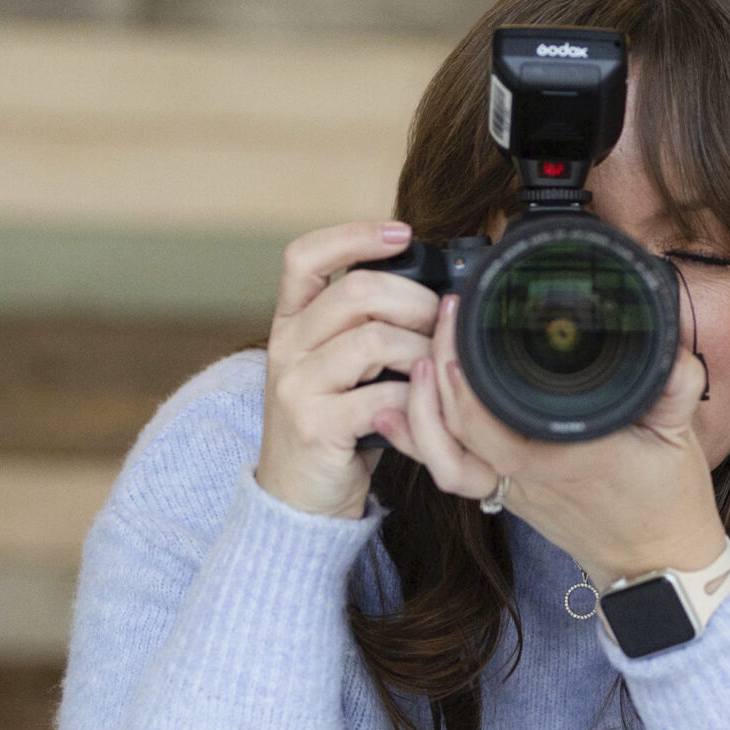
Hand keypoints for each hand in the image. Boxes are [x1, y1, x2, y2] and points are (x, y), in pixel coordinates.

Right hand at [256, 221, 441, 518]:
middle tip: (443, 323)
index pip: (304, 256)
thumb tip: (434, 289)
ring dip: (424, 352)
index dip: (353, 235)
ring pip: (374, 340)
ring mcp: (296, 386)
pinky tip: (424, 409)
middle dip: (416, 301)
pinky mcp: (315, 425)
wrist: (297, 498)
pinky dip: (418, 400)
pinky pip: (383, 396)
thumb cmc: (335, 424)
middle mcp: (286, 346)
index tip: (402, 232)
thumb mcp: (341, 366)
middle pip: (355, 292)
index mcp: (291, 322)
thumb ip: (365, 326)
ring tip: (439, 370)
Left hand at [375, 295, 729, 587]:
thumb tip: (671, 345)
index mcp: (568, 456)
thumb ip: (676, 385)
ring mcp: (512, 489)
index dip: (464, 378)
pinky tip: (393, 411)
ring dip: (419, 409)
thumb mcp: (680, 435)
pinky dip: (418, 441)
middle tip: (440, 317)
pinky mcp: (505, 494)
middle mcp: (529, 475)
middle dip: (436, 370)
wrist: (655, 564)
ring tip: (416, 360)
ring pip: (443, 458)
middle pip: (457, 429)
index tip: (460, 321)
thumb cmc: (668, 501)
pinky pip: (450, 470)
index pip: (495, 421)